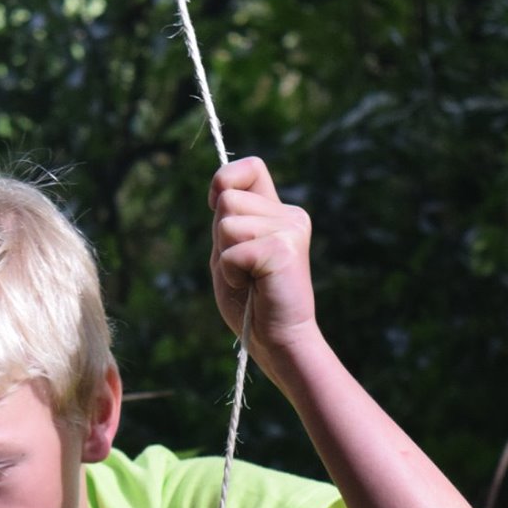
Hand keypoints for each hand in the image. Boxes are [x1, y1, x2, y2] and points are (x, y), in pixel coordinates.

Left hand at [209, 157, 320, 379]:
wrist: (277, 340)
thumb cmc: (250, 302)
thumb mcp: (231, 252)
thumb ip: (228, 221)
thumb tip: (219, 191)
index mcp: (278, 212)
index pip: (251, 167)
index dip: (225, 178)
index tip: (216, 205)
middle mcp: (290, 215)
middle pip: (228, 199)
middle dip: (220, 236)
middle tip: (242, 267)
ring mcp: (291, 229)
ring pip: (228, 223)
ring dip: (226, 257)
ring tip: (248, 278)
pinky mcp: (284, 248)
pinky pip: (232, 251)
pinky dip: (231, 273)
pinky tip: (252, 286)